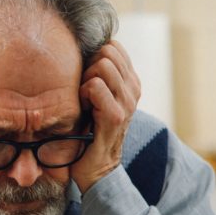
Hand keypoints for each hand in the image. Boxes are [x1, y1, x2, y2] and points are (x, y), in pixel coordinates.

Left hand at [70, 40, 140, 193]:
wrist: (95, 168)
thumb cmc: (89, 129)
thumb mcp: (97, 97)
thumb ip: (97, 74)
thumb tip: (82, 48)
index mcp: (130, 82)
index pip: (113, 46)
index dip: (94, 57)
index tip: (86, 78)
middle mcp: (133, 89)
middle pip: (107, 51)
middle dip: (88, 66)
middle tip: (83, 90)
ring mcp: (128, 102)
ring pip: (102, 65)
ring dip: (85, 80)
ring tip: (84, 101)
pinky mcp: (116, 116)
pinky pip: (95, 86)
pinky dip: (83, 94)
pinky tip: (83, 110)